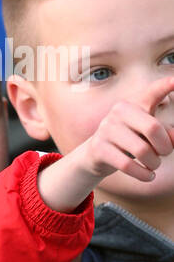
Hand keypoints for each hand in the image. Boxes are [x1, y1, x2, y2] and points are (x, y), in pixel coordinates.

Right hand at [37, 74, 173, 210]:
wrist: (95, 155)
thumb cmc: (128, 140)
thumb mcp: (147, 134)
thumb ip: (164, 134)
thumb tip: (173, 140)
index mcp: (135, 102)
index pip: (153, 91)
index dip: (166, 85)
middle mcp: (120, 111)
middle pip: (153, 128)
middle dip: (165, 146)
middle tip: (165, 153)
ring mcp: (107, 128)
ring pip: (141, 150)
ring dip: (154, 163)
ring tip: (154, 166)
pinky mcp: (99, 148)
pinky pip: (127, 165)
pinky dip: (143, 174)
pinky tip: (148, 176)